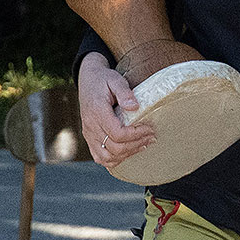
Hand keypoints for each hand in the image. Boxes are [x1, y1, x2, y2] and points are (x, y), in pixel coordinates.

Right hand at [78, 51, 154, 167]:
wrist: (87, 81)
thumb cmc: (104, 79)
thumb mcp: (115, 79)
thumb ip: (124, 92)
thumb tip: (135, 107)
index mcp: (97, 112)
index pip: (117, 133)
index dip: (136, 134)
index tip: (149, 128)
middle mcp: (91, 126)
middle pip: (114, 147)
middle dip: (136, 144)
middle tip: (152, 137)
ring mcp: (89, 134)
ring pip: (106, 157)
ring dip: (127, 154)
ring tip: (143, 145)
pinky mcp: (90, 138)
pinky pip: (99, 157)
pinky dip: (114, 159)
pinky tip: (128, 152)